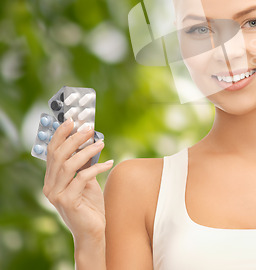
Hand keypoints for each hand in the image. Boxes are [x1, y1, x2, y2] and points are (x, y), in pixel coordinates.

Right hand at [43, 119, 113, 241]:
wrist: (92, 232)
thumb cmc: (90, 205)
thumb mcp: (86, 180)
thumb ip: (84, 164)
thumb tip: (91, 141)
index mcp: (51, 179)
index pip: (52, 152)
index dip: (60, 135)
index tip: (72, 120)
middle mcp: (50, 186)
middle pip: (58, 155)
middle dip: (74, 139)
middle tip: (89, 129)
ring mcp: (57, 195)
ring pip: (69, 165)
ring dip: (86, 151)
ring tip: (101, 142)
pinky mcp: (68, 201)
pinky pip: (82, 177)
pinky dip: (97, 167)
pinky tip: (109, 162)